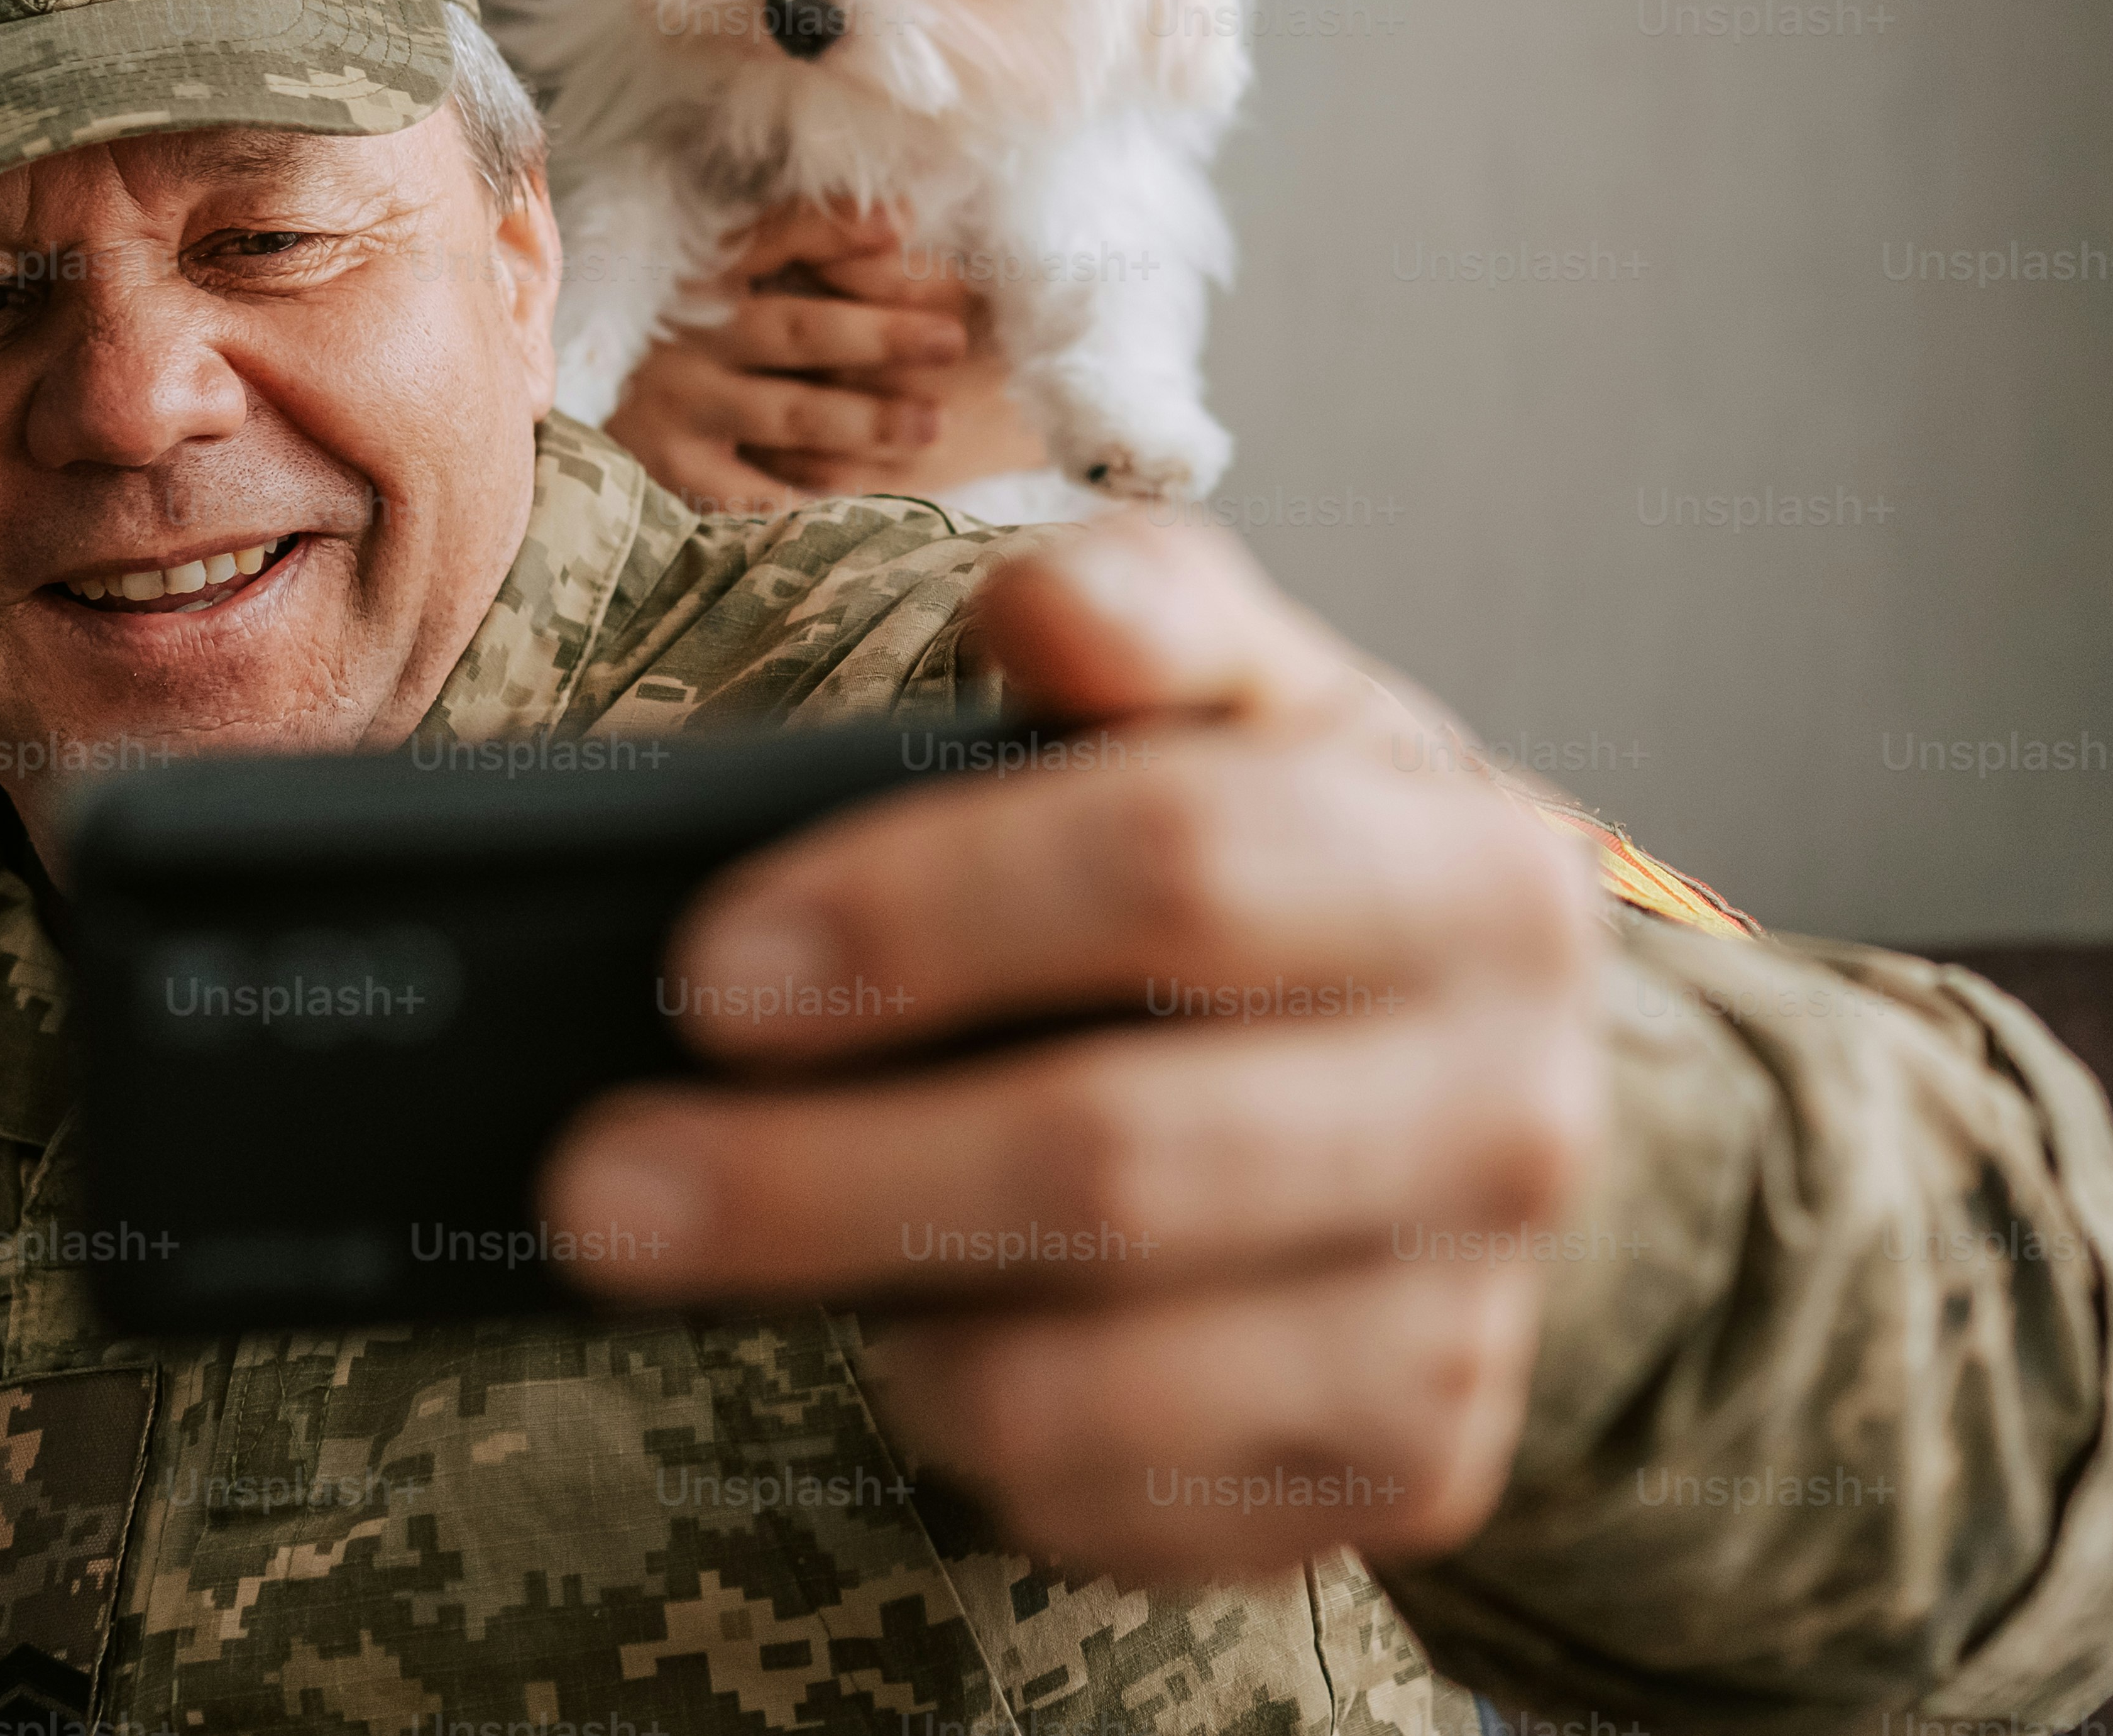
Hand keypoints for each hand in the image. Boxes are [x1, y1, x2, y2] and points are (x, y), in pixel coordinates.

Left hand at [535, 517, 1612, 1578]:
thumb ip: (1140, 616)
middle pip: (1117, 1155)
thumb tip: (1042, 608)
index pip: (1182, 867)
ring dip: (864, 1322)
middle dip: (813, 1180)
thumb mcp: (1245, 699)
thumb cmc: (1295, 865)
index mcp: (1477, 874)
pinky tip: (920, 1341)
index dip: (925, 914)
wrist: (1472, 1080)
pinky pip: (1115, 1503)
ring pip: (1096, 1374)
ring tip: (732, 1258)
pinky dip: (968, 1440)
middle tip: (600, 1184)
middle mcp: (1512, 1108)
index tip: (712, 969)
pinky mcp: (1401, 1478)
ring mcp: (1462, 1320)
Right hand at [601, 203, 1050, 508]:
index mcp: (703, 272)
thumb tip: (899, 218)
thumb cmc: (675, 329)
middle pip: (800, 329)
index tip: (907, 231)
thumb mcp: (717, 267)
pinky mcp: (673, 472)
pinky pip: (755, 491)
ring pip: (791, 412)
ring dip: (867, 419)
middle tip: (951, 340)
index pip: (779, 239)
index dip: (840, 234)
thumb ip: (800, 235)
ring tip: (931, 424)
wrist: (574, 404)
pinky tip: (863, 497)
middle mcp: (691, 335)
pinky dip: (810, 496)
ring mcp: (680, 406)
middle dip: (880, 336)